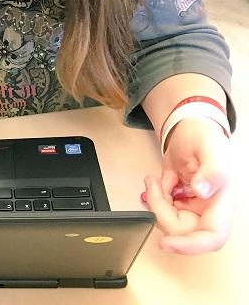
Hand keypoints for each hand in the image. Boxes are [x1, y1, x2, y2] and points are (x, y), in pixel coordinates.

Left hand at [144, 118, 233, 253]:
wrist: (188, 128)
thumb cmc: (204, 135)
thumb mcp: (210, 146)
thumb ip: (212, 169)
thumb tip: (203, 191)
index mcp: (221, 202)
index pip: (212, 236)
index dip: (191, 246)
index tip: (166, 243)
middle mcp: (207, 210)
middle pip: (181, 231)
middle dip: (162, 210)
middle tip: (156, 184)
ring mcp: (191, 207)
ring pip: (167, 221)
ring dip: (156, 201)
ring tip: (158, 178)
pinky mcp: (177, 203)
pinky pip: (160, 210)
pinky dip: (154, 196)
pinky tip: (159, 180)